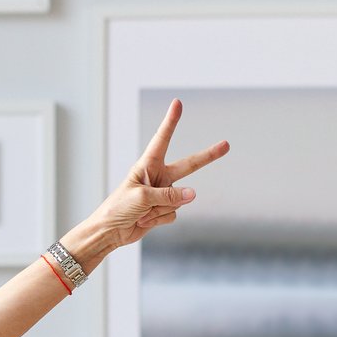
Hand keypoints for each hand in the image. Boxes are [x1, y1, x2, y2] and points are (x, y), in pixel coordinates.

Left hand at [70, 98, 227, 266]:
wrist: (109, 232)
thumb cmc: (118, 208)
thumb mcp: (142, 198)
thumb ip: (168, 195)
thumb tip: (193, 194)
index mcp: (147, 165)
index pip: (162, 139)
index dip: (171, 122)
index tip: (177, 104)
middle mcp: (158, 176)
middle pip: (189, 165)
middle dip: (208, 156)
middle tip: (226, 145)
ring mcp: (163, 193)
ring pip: (178, 200)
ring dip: (159, 209)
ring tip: (141, 212)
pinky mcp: (164, 209)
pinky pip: (173, 213)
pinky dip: (159, 219)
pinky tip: (145, 220)